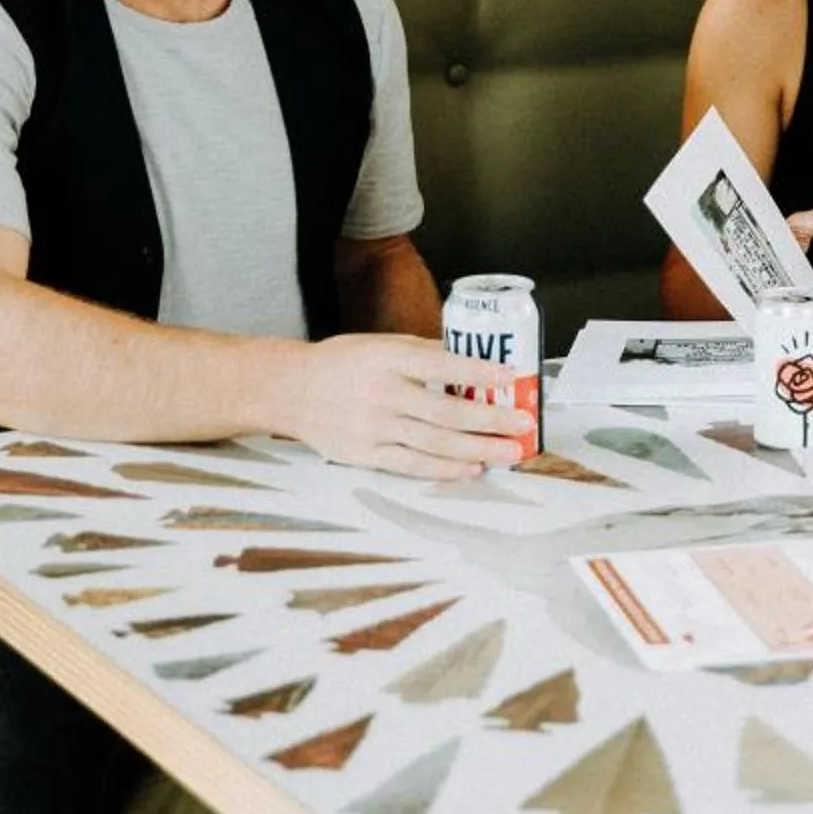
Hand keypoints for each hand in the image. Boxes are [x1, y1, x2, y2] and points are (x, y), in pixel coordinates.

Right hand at [275, 334, 533, 480]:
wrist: (289, 390)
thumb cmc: (343, 363)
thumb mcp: (380, 345)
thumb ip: (423, 354)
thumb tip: (474, 364)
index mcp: (386, 359)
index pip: (439, 365)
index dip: (477, 373)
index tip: (510, 378)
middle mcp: (380, 394)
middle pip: (444, 413)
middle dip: (490, 421)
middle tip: (524, 425)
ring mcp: (372, 428)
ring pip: (434, 443)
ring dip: (477, 449)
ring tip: (509, 451)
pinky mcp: (364, 454)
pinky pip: (411, 465)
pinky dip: (445, 468)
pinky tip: (472, 468)